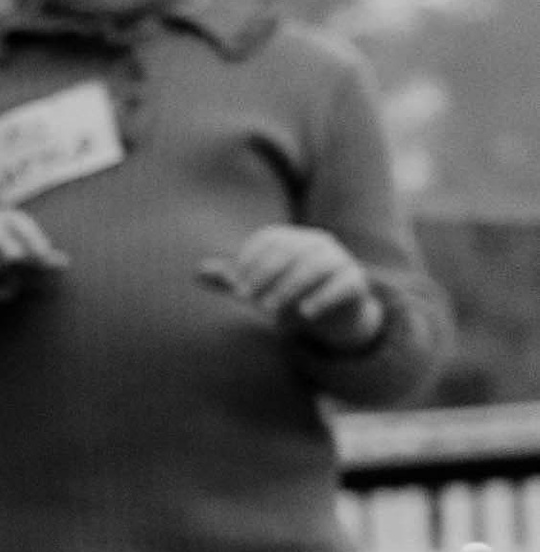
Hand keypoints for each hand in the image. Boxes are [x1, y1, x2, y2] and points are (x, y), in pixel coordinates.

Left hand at [198, 226, 383, 348]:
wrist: (336, 314)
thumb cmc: (291, 296)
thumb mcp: (261, 288)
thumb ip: (233, 280)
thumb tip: (197, 272)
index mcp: (292, 237)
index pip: (268, 239)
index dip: (249, 261)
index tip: (234, 287)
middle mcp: (316, 242)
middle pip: (289, 251)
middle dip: (265, 275)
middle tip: (247, 300)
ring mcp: (339, 259)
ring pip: (314, 267)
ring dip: (288, 288)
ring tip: (270, 310)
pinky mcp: (355, 280)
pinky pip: (342, 284)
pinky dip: (322, 297)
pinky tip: (305, 312)